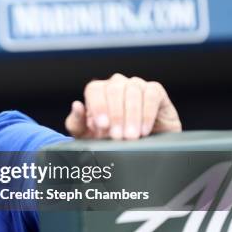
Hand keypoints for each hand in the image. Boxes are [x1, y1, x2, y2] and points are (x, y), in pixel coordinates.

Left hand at [65, 73, 181, 139]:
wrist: (138, 147)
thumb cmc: (109, 138)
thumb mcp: (87, 135)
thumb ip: (77, 122)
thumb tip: (77, 106)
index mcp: (97, 91)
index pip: (94, 89)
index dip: (98, 106)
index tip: (102, 125)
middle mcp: (116, 84)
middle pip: (114, 90)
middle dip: (116, 115)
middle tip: (118, 136)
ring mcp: (136, 85)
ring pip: (132, 92)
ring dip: (131, 116)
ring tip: (131, 136)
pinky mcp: (155, 91)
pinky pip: (151, 95)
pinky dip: (147, 113)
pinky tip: (144, 129)